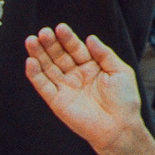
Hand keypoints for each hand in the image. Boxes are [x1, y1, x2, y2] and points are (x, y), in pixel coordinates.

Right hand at [21, 24, 146, 154]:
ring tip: (31, 41)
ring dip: (38, 55)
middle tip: (42, 32)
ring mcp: (66, 88)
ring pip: (48, 68)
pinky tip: (30, 61)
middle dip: (50, 44)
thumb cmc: (124, 100)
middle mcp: (77, 76)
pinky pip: (43, 86)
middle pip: (59, 56)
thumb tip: (90, 37)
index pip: (76, 49)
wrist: (120, 127)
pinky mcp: (57, 101)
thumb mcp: (120, 71)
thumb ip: (104, 54)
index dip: (68, 39)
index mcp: (92, 67)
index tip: (60, 27)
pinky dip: (35, 74)